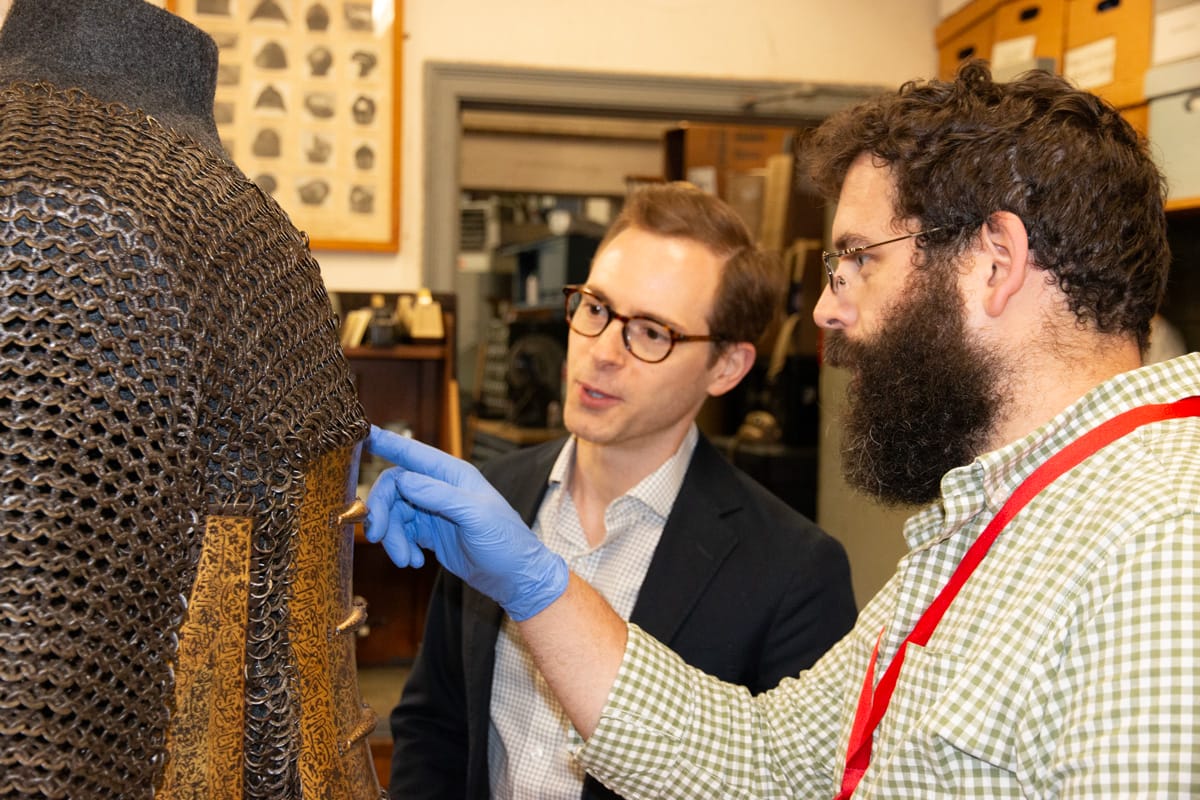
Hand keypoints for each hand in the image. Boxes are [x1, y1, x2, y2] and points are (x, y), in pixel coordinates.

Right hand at [364, 426, 568, 620]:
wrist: (515, 578)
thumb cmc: (505, 542)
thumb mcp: (476, 516)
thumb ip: (440, 496)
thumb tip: (403, 479)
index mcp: (453, 475)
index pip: (413, 453)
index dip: (387, 443)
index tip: (362, 435)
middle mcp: (440, 488)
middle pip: (394, 487)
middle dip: (382, 510)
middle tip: (377, 536)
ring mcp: (433, 510)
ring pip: (394, 513)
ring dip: (392, 538)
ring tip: (406, 561)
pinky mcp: (429, 533)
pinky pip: (401, 533)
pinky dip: (401, 547)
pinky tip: (415, 562)